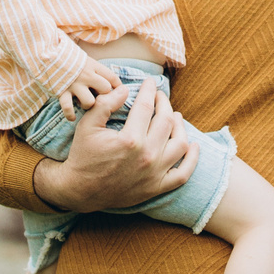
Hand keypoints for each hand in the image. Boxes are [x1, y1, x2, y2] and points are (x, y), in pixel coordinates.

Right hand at [28, 77, 197, 212]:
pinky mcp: (157, 187)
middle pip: (167, 122)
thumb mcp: (87, 125)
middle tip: (160, 97)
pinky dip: (192, 159)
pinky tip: (193, 145)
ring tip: (175, 116)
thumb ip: (105, 104)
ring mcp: (154, 173)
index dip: (149, 91)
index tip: (150, 83)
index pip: (146, 107)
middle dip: (165, 104)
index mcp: (130, 140)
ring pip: (180, 143)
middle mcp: (147, 156)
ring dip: (181, 126)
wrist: (80, 190)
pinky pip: (183, 173)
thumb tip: (125, 89)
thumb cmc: (83, 155)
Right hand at [57, 61, 121, 117]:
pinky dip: (70, 114)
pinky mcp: (62, 92)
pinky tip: (72, 117)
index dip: (117, 86)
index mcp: (93, 66)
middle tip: (99, 97)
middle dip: (104, 95)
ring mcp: (74, 84)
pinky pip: (67, 107)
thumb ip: (98, 71)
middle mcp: (86, 76)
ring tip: (84, 103)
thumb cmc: (71, 60)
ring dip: (88, 105)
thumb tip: (113, 84)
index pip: (112, 78)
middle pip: (105, 89)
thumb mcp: (87, 60)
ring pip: (89, 102)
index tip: (118, 91)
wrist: (48, 54)